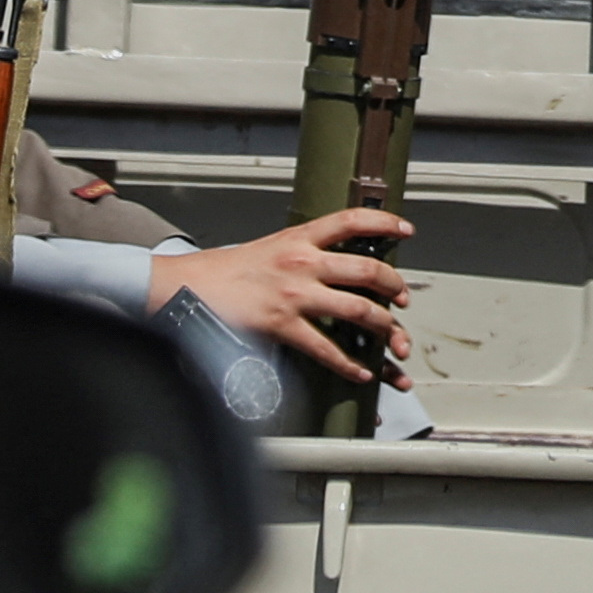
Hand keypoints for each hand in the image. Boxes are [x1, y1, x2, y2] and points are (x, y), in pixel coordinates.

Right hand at [147, 208, 415, 386]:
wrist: (184, 287)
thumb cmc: (226, 270)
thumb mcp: (270, 246)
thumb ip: (304, 250)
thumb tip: (337, 261)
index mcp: (300, 237)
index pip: (352, 219)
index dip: (385, 221)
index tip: (407, 229)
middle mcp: (303, 262)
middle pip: (368, 269)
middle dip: (395, 286)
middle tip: (404, 299)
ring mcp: (294, 294)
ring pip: (358, 309)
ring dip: (385, 327)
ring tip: (395, 338)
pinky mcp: (282, 326)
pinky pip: (327, 348)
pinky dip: (350, 364)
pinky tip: (362, 372)